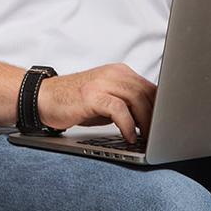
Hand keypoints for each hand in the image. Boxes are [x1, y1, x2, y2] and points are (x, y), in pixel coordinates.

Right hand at [37, 63, 155, 142]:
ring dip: (146, 122)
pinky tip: (129, 136)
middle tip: (159, 136)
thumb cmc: (75, 102)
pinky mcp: (92, 95)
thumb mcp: (106, 101)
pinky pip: (119, 109)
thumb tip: (152, 120)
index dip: (162, 108)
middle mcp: (114, 74)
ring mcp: (102, 82)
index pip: (151, 88)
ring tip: (147, 137)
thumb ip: (128, 105)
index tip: (166, 126)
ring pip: (137, 99)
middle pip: (148, 93)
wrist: (43, 98)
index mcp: (120, 72)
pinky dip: (128, 125)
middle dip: (157, 117)